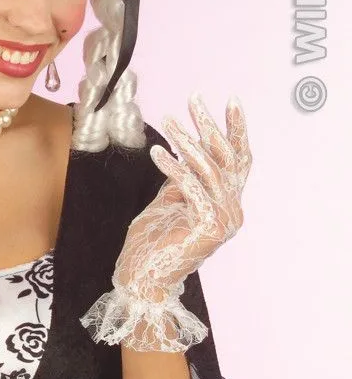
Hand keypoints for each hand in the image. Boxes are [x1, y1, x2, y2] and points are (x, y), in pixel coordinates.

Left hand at [82, 93, 251, 351]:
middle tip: (194, 98)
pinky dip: (175, 167)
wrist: (140, 280)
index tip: (231, 100)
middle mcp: (232, 213)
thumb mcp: (168, 201)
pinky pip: (192, 187)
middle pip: (227, 160)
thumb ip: (182, 180)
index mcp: (226, 206)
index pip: (238, 161)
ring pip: (210, 170)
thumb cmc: (150, 243)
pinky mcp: (209, 227)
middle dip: (210, 125)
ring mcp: (224, 221)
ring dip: (187, 142)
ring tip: (168, 119)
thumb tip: (186, 150)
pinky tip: (157, 151)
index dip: (235, 130)